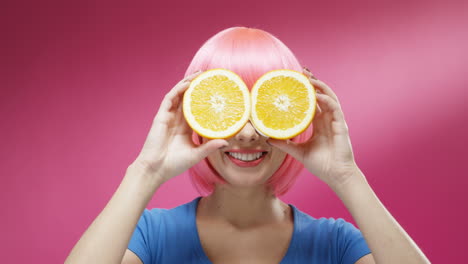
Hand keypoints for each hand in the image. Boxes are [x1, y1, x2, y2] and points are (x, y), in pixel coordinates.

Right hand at [131, 70, 228, 183]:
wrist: (156, 169)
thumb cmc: (174, 164)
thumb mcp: (196, 154)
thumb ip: (210, 147)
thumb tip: (226, 142)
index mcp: (185, 128)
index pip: (196, 109)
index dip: (204, 100)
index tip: (216, 93)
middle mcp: (177, 120)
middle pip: (188, 98)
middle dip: (196, 87)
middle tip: (208, 76)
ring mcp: (169, 117)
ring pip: (178, 95)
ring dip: (187, 83)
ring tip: (199, 74)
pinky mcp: (161, 116)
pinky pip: (170, 99)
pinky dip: (178, 90)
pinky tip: (187, 84)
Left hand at [267, 68, 359, 187]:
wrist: (336, 176)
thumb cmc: (322, 165)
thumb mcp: (298, 152)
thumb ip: (285, 144)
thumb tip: (268, 138)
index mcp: (319, 124)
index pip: (313, 102)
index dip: (306, 91)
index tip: (296, 80)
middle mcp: (328, 119)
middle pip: (321, 95)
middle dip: (313, 82)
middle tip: (301, 71)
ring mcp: (335, 121)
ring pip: (329, 97)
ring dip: (320, 86)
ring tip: (309, 78)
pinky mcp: (341, 126)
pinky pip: (335, 108)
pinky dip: (326, 100)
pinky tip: (317, 95)